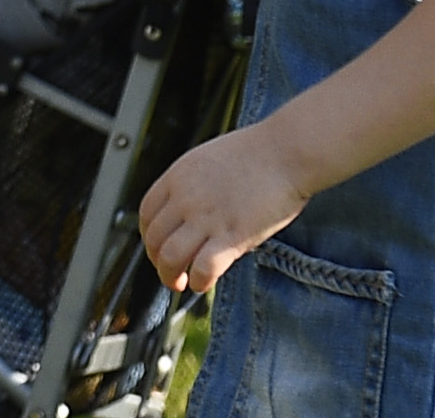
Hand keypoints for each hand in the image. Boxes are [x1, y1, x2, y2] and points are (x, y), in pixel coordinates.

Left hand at [136, 116, 313, 294]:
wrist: (287, 151)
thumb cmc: (259, 154)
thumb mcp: (210, 160)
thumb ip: (193, 186)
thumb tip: (189, 215)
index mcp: (179, 176)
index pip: (147, 213)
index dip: (149, 237)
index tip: (158, 248)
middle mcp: (186, 197)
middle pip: (154, 239)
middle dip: (159, 262)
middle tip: (171, 273)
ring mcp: (207, 218)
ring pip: (170, 258)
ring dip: (171, 276)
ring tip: (183, 283)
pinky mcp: (232, 236)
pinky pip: (202, 269)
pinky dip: (199, 282)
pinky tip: (204, 283)